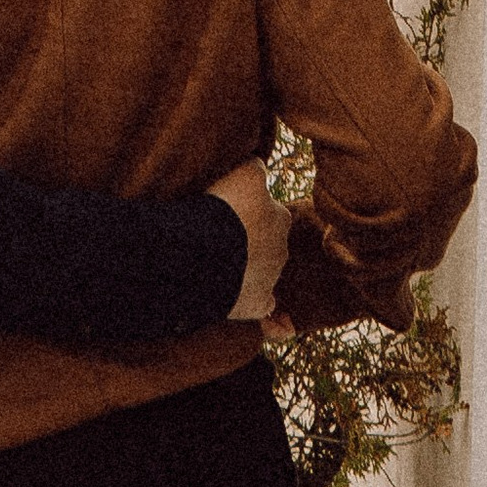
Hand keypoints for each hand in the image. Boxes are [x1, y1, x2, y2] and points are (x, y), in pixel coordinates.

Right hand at [206, 157, 294, 323]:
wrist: (205, 253)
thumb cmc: (221, 209)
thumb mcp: (243, 171)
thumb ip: (254, 166)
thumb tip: (259, 164)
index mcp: (279, 216)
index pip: (269, 211)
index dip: (247, 212)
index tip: (228, 214)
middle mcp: (281, 246)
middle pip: (268, 244)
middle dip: (251, 244)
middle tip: (220, 242)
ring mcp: (270, 278)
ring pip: (265, 275)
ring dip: (248, 274)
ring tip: (220, 273)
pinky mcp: (258, 304)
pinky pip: (270, 314)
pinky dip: (273, 321)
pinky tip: (270, 322)